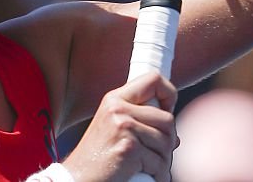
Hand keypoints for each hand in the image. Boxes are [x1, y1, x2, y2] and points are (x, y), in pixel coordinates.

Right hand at [61, 72, 178, 181]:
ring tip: (151, 167)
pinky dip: (159, 174)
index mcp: (115, 99)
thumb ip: (139, 124)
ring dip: (164, 161)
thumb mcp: (113, 129)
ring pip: (167, 141)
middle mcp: (118, 108)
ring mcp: (123, 127)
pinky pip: (159, 162)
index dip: (169, 94)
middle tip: (157, 154)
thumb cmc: (96, 159)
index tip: (167, 111)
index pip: (153, 80)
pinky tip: (150, 177)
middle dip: (168, 141)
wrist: (77, 178)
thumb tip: (175, 137)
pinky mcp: (129, 148)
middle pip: (167, 119)